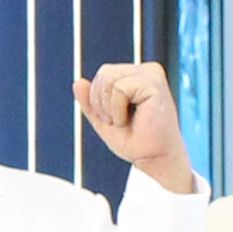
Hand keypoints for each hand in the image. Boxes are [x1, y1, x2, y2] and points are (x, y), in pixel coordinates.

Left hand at [74, 61, 195, 192]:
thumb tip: (78, 82)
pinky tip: (129, 120)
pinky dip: (117, 110)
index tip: (116, 119)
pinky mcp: (154, 84)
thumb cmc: (136, 142)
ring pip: (109, 78)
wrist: (154, 160)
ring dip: (108, 107)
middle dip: (101, 102)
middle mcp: (147, 71)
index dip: (99, 99)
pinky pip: (119, 88)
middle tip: (119, 122)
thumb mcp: (104, 120)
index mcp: (138, 76)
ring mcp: (152, 75)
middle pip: (104, 72)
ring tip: (123, 121)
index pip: (104, 73)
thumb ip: (90, 102)